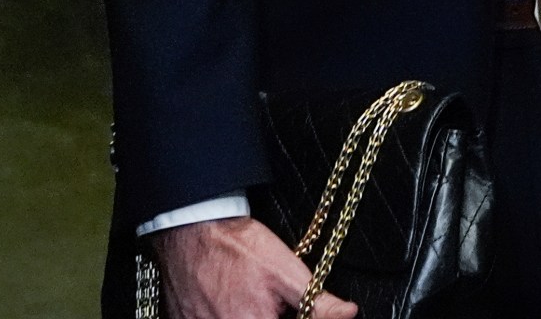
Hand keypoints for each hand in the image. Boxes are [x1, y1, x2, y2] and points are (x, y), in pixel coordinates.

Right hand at [151, 217, 358, 318]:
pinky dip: (227, 313)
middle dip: (273, 314)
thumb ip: (317, 301)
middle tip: (269, 298)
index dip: (297, 317)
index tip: (293, 308)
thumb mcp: (287, 272)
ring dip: (252, 313)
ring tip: (249, 296)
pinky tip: (230, 300)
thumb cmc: (238, 248)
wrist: (191, 231)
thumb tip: (349, 314)